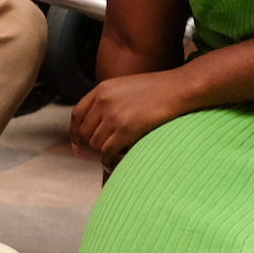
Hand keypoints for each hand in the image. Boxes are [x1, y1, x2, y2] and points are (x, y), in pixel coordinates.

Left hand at [69, 69, 192, 167]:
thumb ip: (110, 100)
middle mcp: (104, 101)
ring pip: (94, 144)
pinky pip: (107, 152)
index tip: (78, 146)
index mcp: (102, 89)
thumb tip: (100, 123)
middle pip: (84, 132)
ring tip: (110, 159)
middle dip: (87, 147)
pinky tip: (113, 165)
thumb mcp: (126, 87)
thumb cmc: (158, 90)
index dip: (75, 133)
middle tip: (96, 156)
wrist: (178, 89)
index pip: (77, 115)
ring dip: (100, 155)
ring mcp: (114, 115)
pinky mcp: (126, 128)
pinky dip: (108, 162)